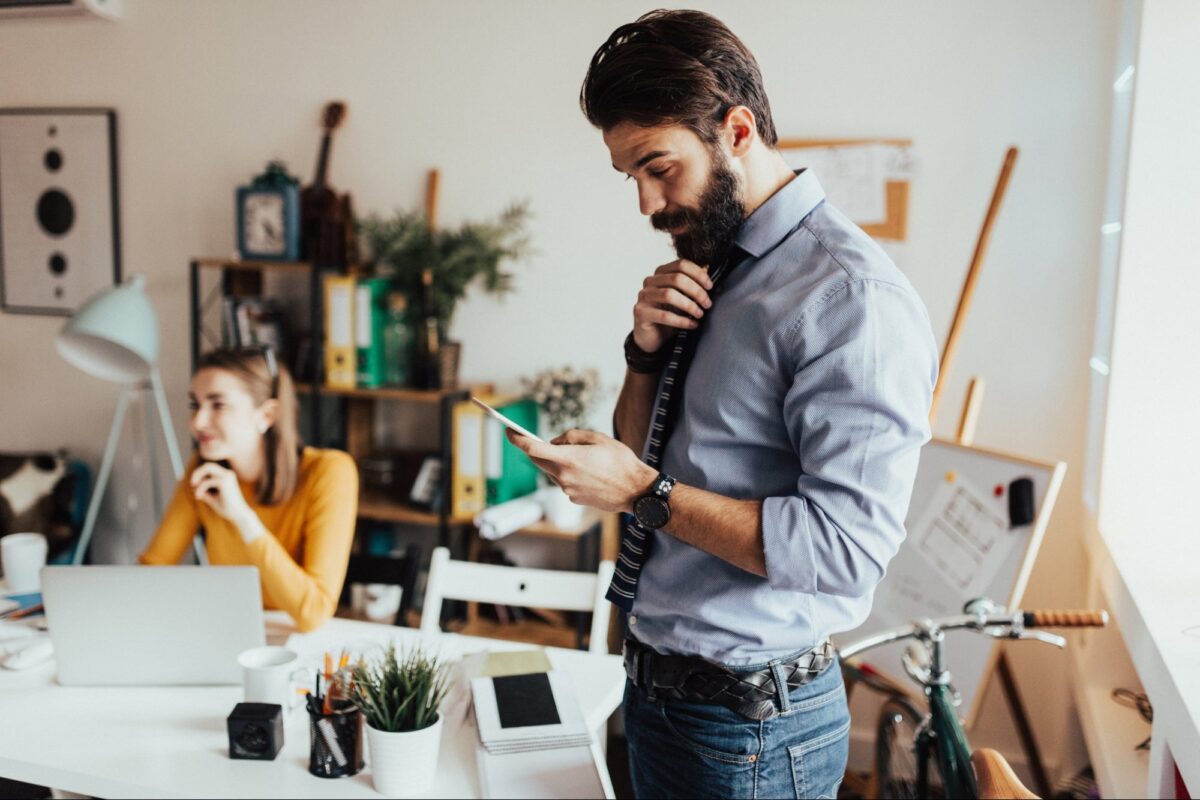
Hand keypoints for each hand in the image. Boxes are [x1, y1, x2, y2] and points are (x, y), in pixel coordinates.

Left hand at [190, 461, 252, 524]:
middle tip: (192, 485)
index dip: (199, 475)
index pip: (210, 468)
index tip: (194, 487)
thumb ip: (205, 490)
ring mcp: (227, 477)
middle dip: (197, 473)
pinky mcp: (224, 483)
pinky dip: (200, 488)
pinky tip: (199, 497)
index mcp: (227, 476)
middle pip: (208, 465)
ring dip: (197, 478)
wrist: (239, 516)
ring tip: (195, 491)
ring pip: (207, 468)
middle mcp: (228, 474)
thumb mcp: (212, 498)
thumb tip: (194, 485)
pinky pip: (207, 482)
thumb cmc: (227, 508)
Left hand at [506, 429, 657, 513]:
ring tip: (582, 457)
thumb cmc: (621, 462)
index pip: (532, 449)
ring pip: (553, 472)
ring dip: (558, 463)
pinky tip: (589, 472)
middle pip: (540, 461)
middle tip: (544, 441)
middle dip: (538, 450)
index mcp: (568, 459)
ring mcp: (568, 490)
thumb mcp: (598, 438)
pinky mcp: (575, 499)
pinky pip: (565, 482)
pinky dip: (569, 474)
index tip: (510, 432)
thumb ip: (572, 437)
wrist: (636, 491)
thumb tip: (555, 442)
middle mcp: (564, 477)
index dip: (517, 439)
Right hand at [632, 258, 713, 352]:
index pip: (681, 264)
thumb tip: (709, 278)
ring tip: (700, 314)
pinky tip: (692, 325)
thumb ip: (691, 287)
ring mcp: (644, 296)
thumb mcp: (682, 297)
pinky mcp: (641, 313)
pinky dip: (682, 321)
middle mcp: (650, 282)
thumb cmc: (668, 313)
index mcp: (660, 273)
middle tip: (707, 303)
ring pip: (669, 295)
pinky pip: (665, 315)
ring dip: (689, 305)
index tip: (710, 286)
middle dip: (696, 291)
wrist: (651, 336)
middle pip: (677, 278)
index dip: (698, 273)